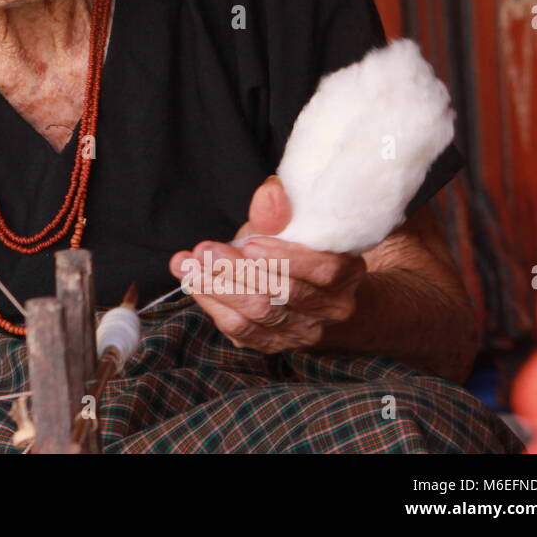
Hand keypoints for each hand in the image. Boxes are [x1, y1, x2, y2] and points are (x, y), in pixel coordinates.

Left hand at [167, 176, 366, 352]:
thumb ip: (279, 215)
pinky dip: (213, 304)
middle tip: (206, 250)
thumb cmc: (299, 252)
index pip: (323, 270)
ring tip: (190, 264)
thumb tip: (268, 192)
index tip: (250, 242)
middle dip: (239, 270)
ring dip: (218, 287)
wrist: (313, 295)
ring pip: (259, 314)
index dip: (285, 257)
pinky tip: (194, 282)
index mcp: (346, 274)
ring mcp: (303, 332)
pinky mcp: (274, 344)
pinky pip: (241, 330)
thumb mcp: (293, 229)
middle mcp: (331, 309)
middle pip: (283, 294)